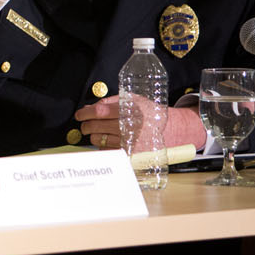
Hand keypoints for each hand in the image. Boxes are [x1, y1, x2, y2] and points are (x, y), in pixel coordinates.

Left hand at [74, 98, 206, 149]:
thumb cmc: (152, 114)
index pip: (99, 112)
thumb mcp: (135, 100)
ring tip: (99, 132)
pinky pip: (107, 150)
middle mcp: (130, 126)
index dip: (85, 113)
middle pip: (95, 126)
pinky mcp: (131, 154)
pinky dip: (103, 146)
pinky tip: (109, 140)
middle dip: (86, 125)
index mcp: (131, 110)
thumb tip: (90, 108)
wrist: (174, 130)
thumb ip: (112, 102)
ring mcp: (130, 142)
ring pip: (98, 140)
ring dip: (94, 136)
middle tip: (86, 124)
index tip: (80, 114)